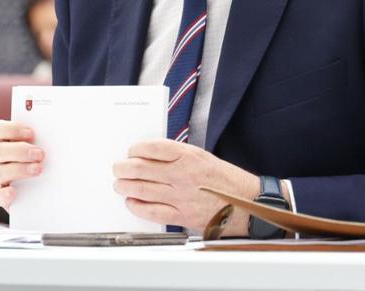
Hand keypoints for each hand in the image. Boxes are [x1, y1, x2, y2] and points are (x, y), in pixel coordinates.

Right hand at [0, 119, 44, 211]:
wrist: (46, 187)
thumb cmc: (47, 158)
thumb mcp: (47, 144)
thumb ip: (47, 137)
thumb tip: (64, 130)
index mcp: (8, 141)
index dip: (11, 130)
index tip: (31, 133)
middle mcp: (3, 158)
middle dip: (20, 151)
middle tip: (40, 154)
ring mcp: (3, 177)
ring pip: (0, 172)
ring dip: (19, 170)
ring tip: (39, 169)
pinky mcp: (6, 196)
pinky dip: (5, 194)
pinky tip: (14, 192)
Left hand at [114, 139, 260, 234]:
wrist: (247, 203)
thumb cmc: (225, 180)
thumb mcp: (202, 157)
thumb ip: (177, 156)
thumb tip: (149, 156)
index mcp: (189, 156)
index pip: (153, 148)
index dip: (136, 149)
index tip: (130, 151)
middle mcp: (183, 175)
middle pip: (141, 168)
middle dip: (123, 168)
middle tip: (117, 168)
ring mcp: (181, 197)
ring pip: (141, 189)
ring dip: (125, 186)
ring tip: (119, 184)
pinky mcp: (182, 216)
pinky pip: (151, 211)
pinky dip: (136, 206)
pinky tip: (131, 202)